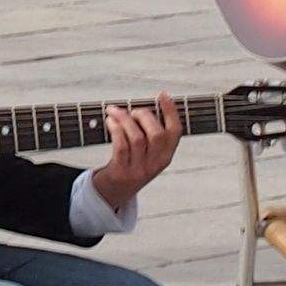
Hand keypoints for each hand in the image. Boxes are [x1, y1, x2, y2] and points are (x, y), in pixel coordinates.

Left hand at [90, 97, 180, 212]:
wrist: (116, 191)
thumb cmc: (132, 163)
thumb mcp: (149, 152)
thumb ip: (150, 132)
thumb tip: (141, 106)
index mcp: (166, 155)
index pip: (176, 131)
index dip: (171, 111)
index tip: (163, 95)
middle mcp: (155, 163)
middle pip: (156, 134)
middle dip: (144, 116)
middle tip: (133, 111)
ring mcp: (139, 169)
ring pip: (137, 138)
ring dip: (125, 119)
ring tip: (115, 112)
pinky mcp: (122, 172)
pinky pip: (121, 146)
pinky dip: (115, 129)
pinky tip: (110, 121)